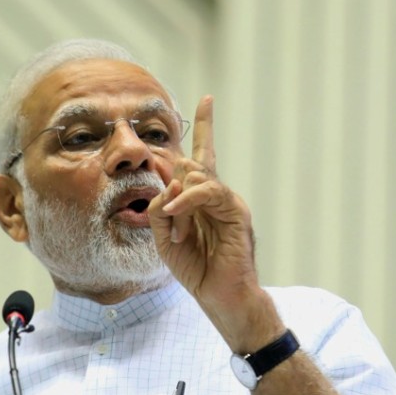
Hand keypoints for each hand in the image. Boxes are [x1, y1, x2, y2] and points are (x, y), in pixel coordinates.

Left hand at [148, 96, 280, 348]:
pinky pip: (207, 192)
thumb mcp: (163, 237)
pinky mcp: (236, 212)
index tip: (207, 98)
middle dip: (170, 192)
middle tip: (170, 228)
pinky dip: (187, 202)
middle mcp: (218, 195)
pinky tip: (176, 216)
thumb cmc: (195, 269)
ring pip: (196, 176)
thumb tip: (167, 181)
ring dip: (178, 205)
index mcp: (202, 200)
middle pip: (190, 165)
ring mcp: (229, 202)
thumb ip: (159, 208)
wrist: (221, 296)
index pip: (203, 156)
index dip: (206, 126)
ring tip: (177, 234)